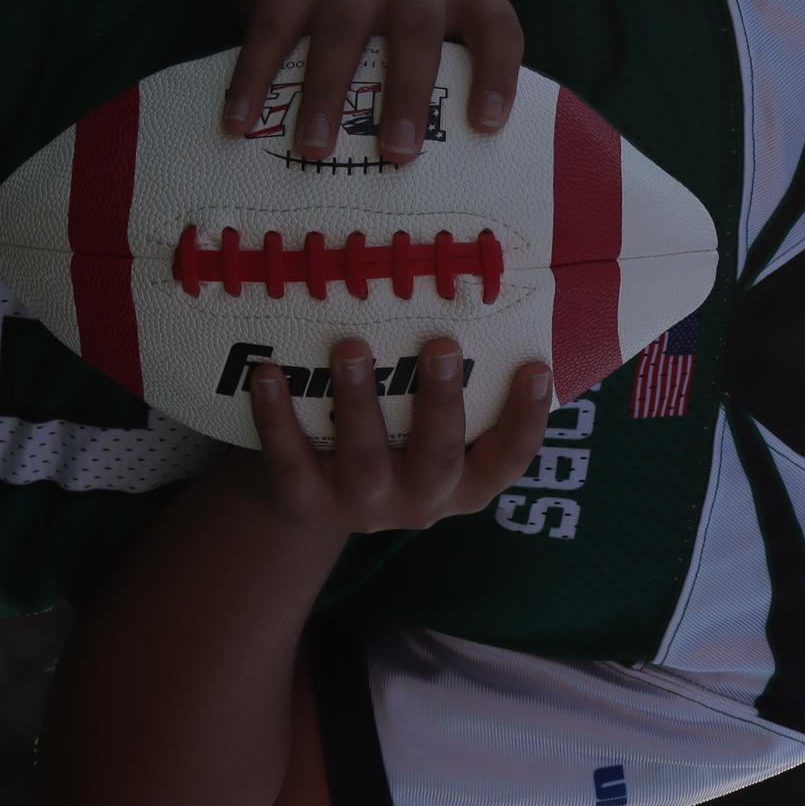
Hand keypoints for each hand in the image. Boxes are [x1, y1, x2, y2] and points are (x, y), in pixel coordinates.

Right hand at [221, 0, 522, 164]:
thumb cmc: (408, 49)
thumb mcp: (444, 57)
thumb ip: (451, 102)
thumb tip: (456, 195)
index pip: (497, 28)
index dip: (496, 73)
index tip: (485, 126)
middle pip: (415, 28)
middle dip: (406, 92)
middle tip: (396, 153)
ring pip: (341, 26)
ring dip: (326, 90)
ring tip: (314, 149)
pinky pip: (273, 25)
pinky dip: (255, 75)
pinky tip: (239, 119)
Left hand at [245, 336, 549, 533]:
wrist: (312, 496)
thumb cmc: (393, 439)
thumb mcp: (430, 427)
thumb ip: (460, 386)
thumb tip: (486, 298)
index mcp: (464, 481)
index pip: (508, 459)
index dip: (527, 420)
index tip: (536, 368)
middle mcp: (420, 501)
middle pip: (437, 459)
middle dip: (440, 403)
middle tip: (441, 346)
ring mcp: (362, 507)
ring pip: (364, 459)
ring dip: (360, 401)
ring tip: (351, 347)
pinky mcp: (305, 504)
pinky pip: (290, 463)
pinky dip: (277, 418)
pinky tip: (268, 374)